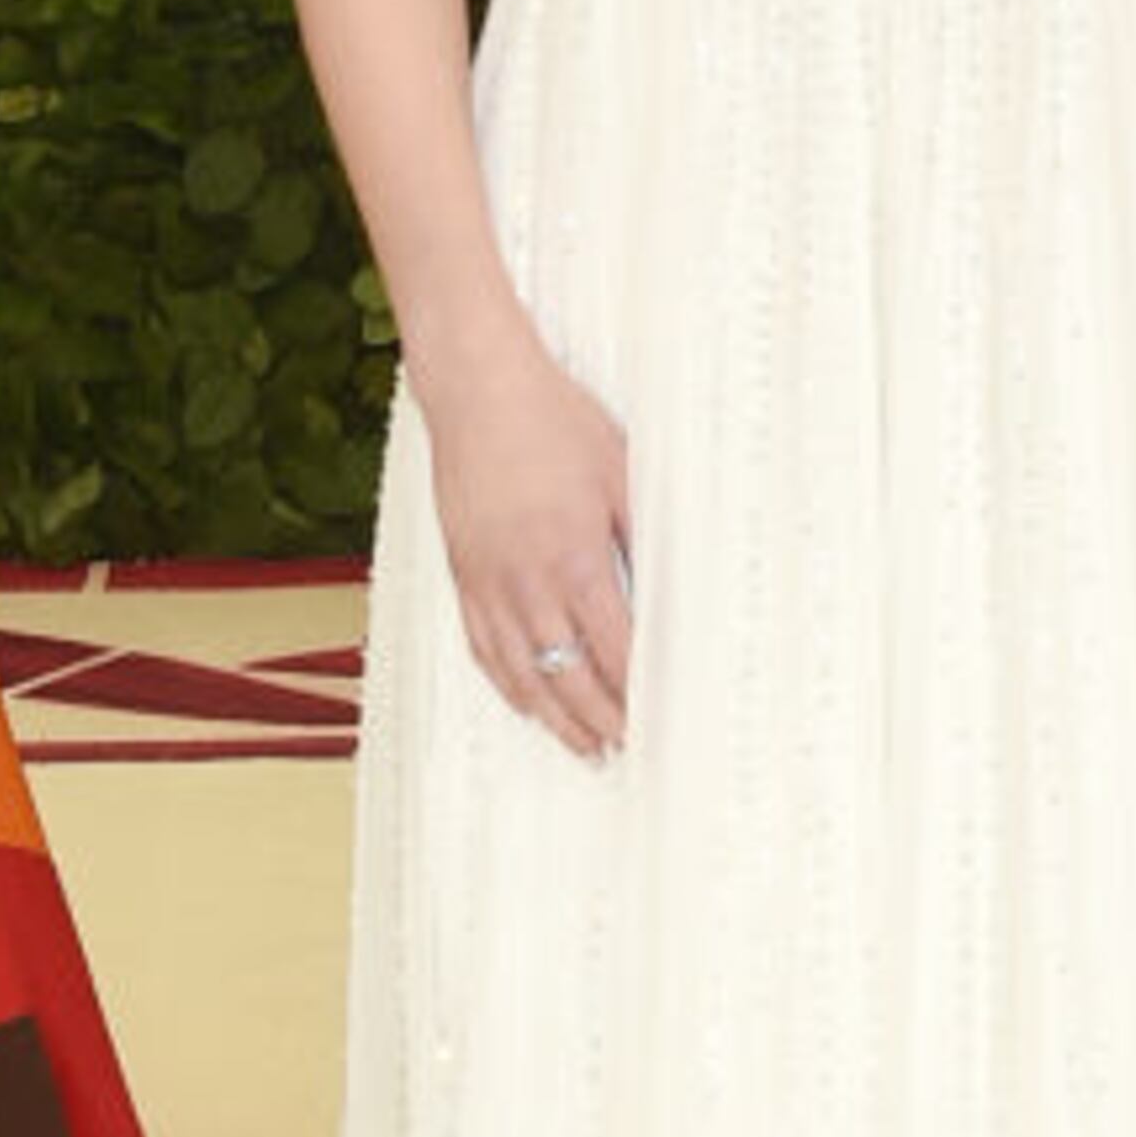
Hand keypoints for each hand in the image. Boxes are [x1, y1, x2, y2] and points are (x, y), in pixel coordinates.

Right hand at [425, 337, 632, 759]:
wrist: (478, 390)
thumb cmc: (555, 421)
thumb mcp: (622, 474)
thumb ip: (645, 539)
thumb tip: (672, 592)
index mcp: (576, 557)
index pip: (616, 648)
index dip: (638, 691)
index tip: (660, 717)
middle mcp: (528, 580)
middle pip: (569, 674)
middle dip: (602, 718)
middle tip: (628, 747)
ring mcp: (489, 581)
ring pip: (523, 673)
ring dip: (555, 717)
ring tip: (584, 746)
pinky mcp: (463, 573)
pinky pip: (483, 646)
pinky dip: (507, 683)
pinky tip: (526, 702)